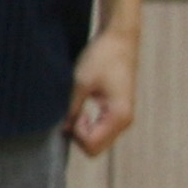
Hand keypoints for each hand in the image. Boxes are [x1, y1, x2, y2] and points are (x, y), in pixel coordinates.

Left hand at [68, 24, 140, 156]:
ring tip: (78, 109)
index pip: (92, 146)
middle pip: (95, 149)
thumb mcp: (80, 83)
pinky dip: (88, 126)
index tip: (73, 113)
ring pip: (98, 141)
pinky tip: (82, 110)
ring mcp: (123, 118)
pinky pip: (101, 130)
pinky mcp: (118, 112)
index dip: (76, 134)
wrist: (119, 39)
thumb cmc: (102, 57)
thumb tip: (62, 130)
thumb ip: (71, 109)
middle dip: (79, 136)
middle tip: (73, 112)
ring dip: (83, 130)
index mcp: (119, 116)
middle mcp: (125, 121)